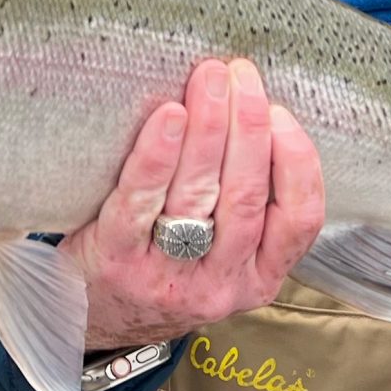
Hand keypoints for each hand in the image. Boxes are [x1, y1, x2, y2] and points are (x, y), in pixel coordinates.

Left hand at [63, 58, 324, 350]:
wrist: (91, 316)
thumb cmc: (166, 264)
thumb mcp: (222, 256)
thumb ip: (246, 205)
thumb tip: (258, 110)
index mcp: (258, 278)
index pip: (299, 221)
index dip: (297, 163)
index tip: (281, 112)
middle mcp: (219, 283)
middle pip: (246, 197)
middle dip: (247, 127)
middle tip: (240, 73)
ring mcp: (167, 276)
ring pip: (199, 196)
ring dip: (209, 129)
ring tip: (209, 79)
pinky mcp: (117, 261)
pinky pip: (140, 202)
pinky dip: (158, 156)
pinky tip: (168, 116)